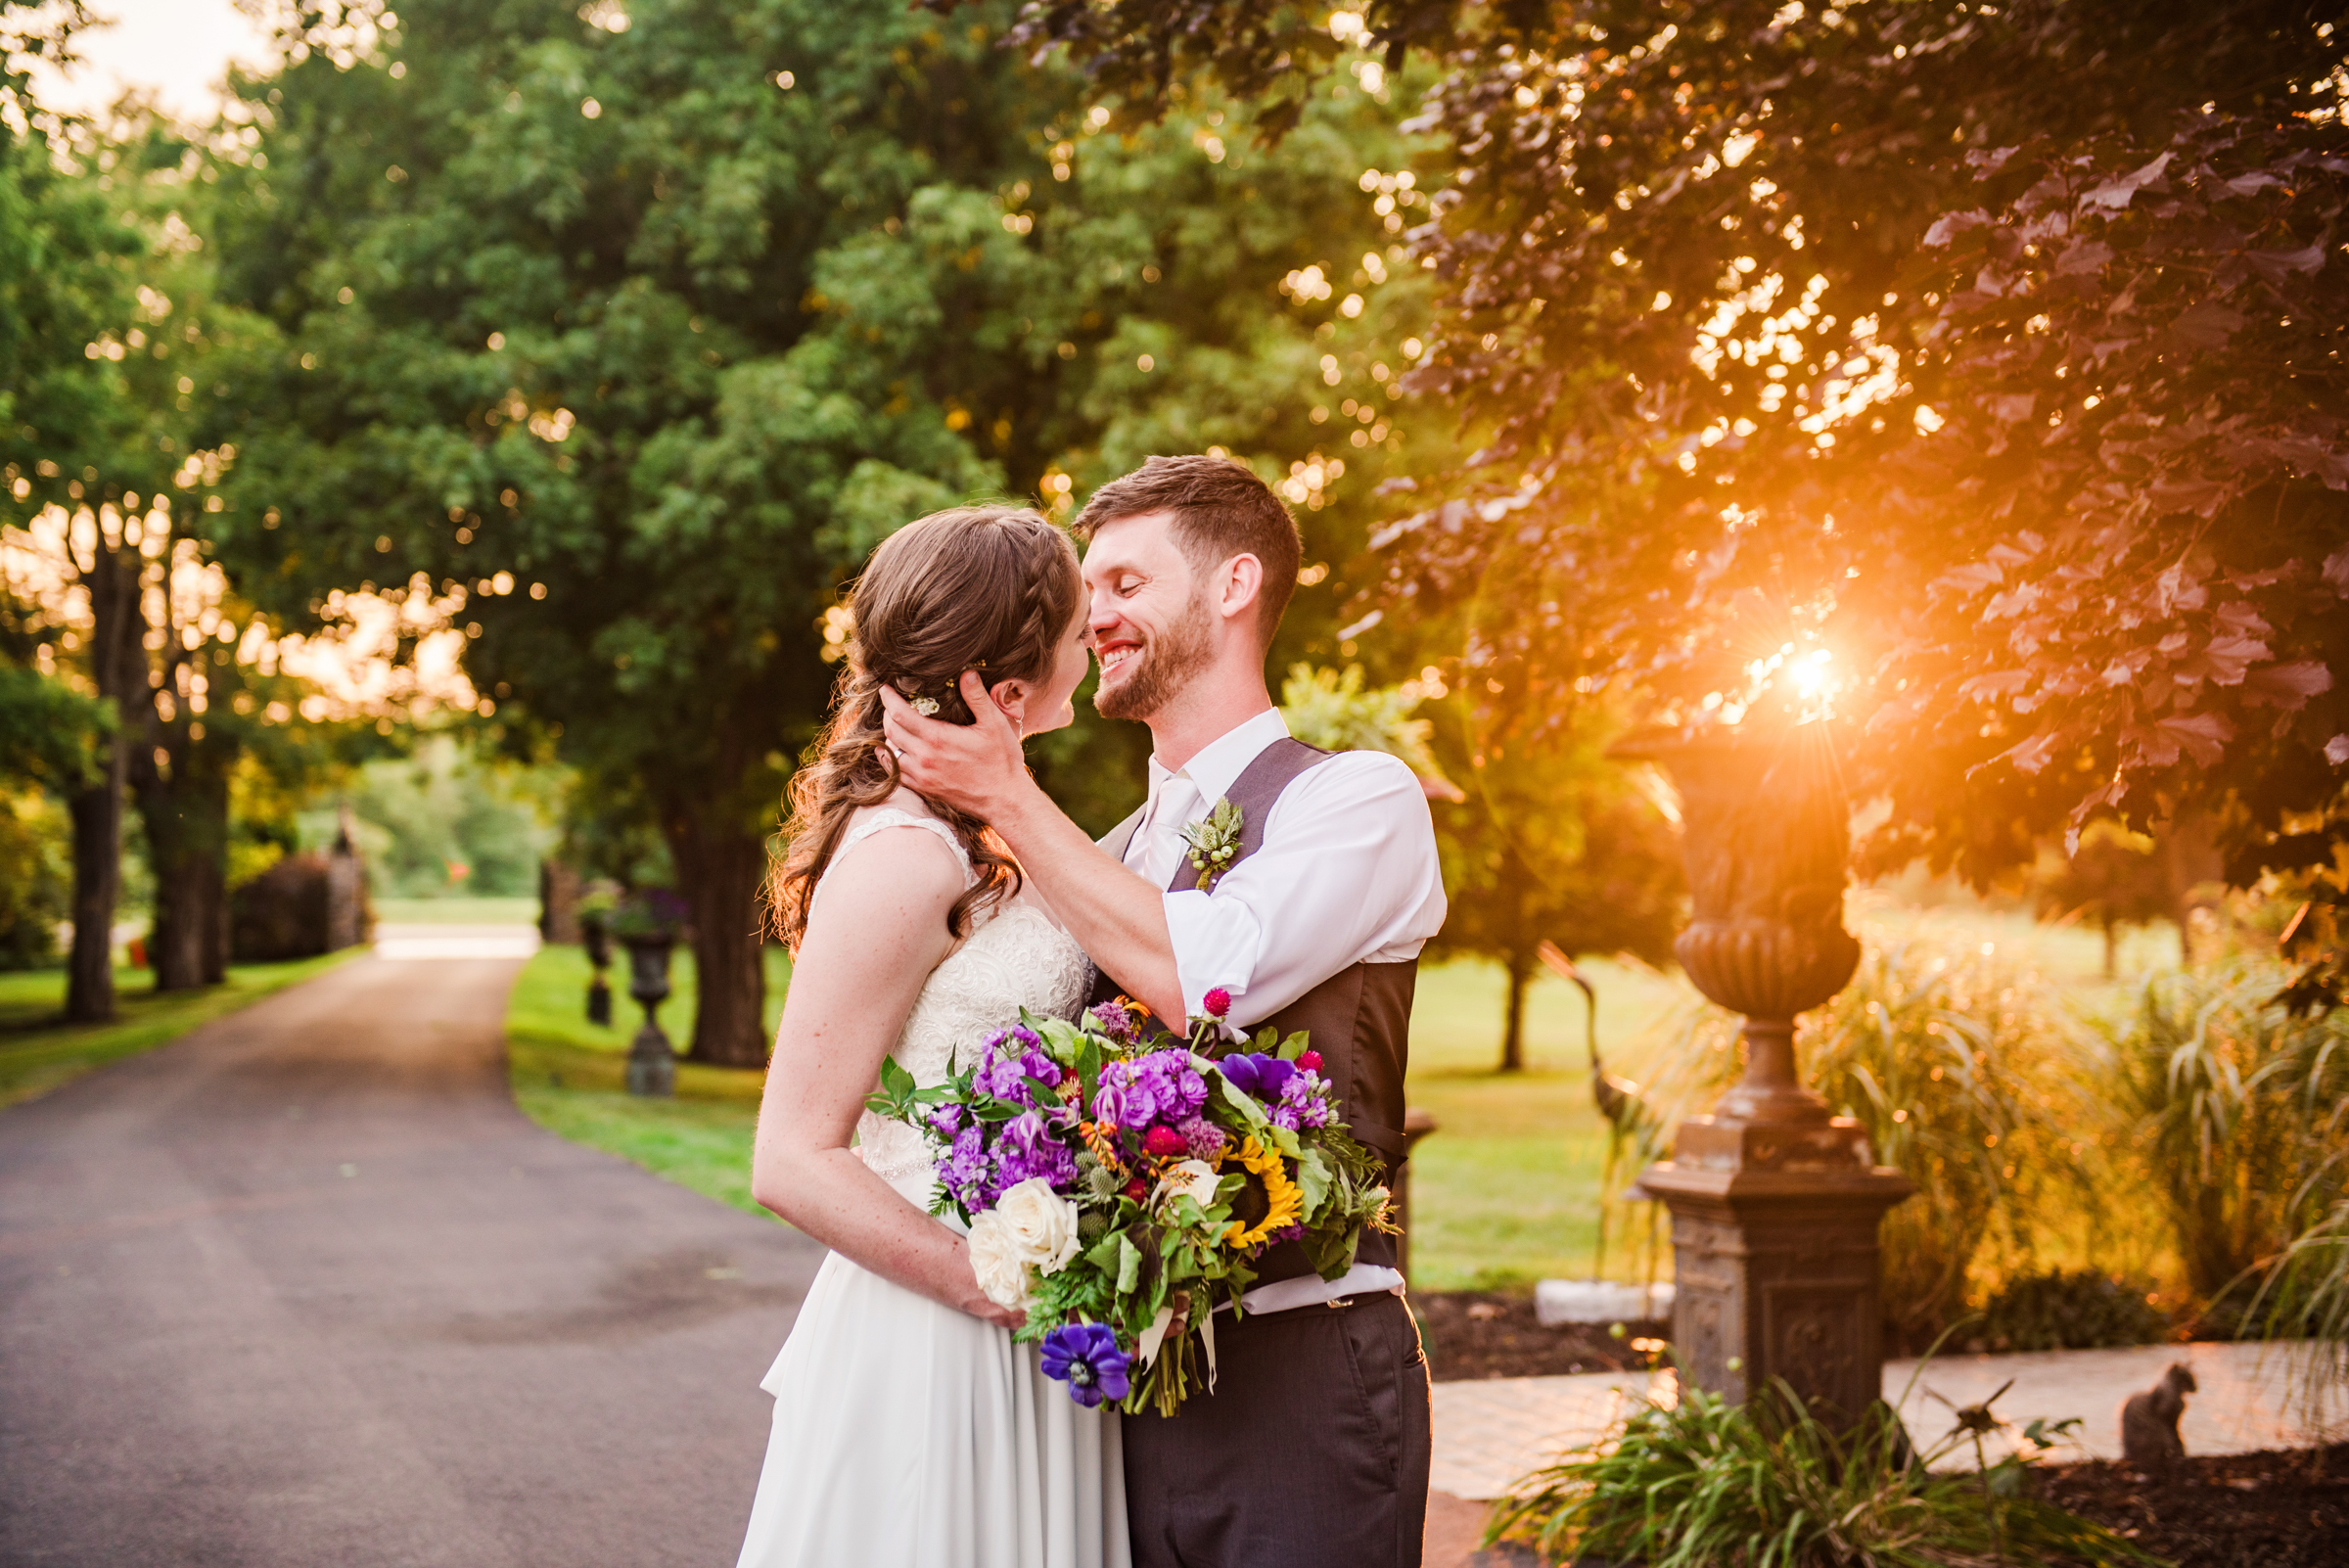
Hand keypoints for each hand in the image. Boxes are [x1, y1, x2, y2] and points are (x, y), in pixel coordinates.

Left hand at [879, 671, 1029, 819]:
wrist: (1005, 800)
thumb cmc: (1002, 761)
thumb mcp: (994, 724)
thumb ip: (977, 697)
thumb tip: (967, 673)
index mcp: (938, 738)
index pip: (900, 714)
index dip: (889, 699)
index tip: (886, 689)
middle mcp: (924, 758)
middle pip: (891, 731)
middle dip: (887, 714)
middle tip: (891, 703)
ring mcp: (922, 776)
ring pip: (891, 752)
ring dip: (889, 736)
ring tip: (896, 724)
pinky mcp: (925, 789)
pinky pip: (896, 773)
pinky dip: (890, 759)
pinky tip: (894, 751)